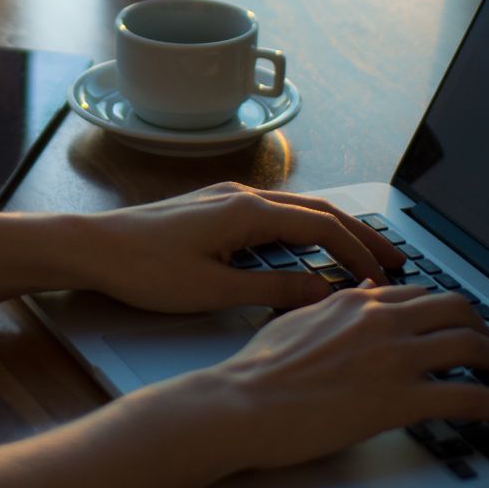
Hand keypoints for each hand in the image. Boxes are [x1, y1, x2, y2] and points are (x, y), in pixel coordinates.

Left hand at [72, 182, 405, 312]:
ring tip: (362, 254)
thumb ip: (272, 290)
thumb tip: (323, 292)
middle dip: (360, 234)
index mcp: (248, 211)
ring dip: (333, 229)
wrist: (93, 246)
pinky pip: (274, 212)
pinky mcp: (213, 207)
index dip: (358, 253)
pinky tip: (309, 248)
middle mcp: (243, 195)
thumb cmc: (144, 269)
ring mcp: (227, 197)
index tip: (384, 279)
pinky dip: (304, 228)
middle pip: (318, 210)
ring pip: (297, 209)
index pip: (322, 227)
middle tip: (396, 258)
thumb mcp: (213, 290)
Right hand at [181, 283, 488, 471]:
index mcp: (357, 302)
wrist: (243, 404)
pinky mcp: (403, 398)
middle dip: (484, 326)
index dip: (446, 310)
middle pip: (456, 309)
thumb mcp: (295, 321)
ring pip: (473, 345)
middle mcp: (383, 320)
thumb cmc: (257, 372)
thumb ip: (333, 307)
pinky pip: (473, 397)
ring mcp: (396, 358)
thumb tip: (359, 294)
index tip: (458, 323)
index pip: (419, 294)